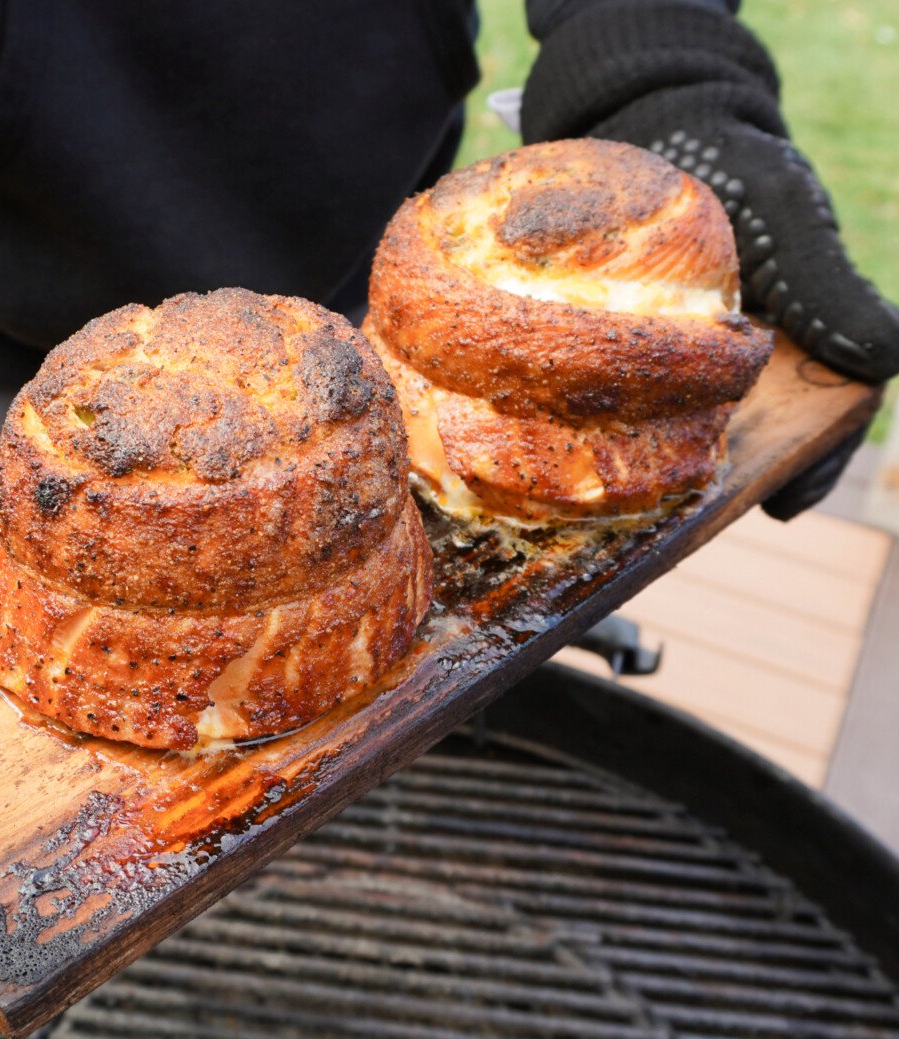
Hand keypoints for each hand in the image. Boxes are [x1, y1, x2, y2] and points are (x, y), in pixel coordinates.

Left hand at [520, 0, 898, 515]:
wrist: (661, 124)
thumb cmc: (741, 170)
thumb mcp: (791, 218)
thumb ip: (831, 287)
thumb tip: (885, 359)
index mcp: (797, 356)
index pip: (815, 432)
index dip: (803, 471)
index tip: (774, 505)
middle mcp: (734, 377)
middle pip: (738, 453)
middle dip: (715, 487)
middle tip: (681, 524)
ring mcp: (671, 372)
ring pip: (672, 444)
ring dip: (652, 473)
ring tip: (621, 507)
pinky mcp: (616, 360)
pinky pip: (606, 405)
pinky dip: (591, 428)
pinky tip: (562, 449)